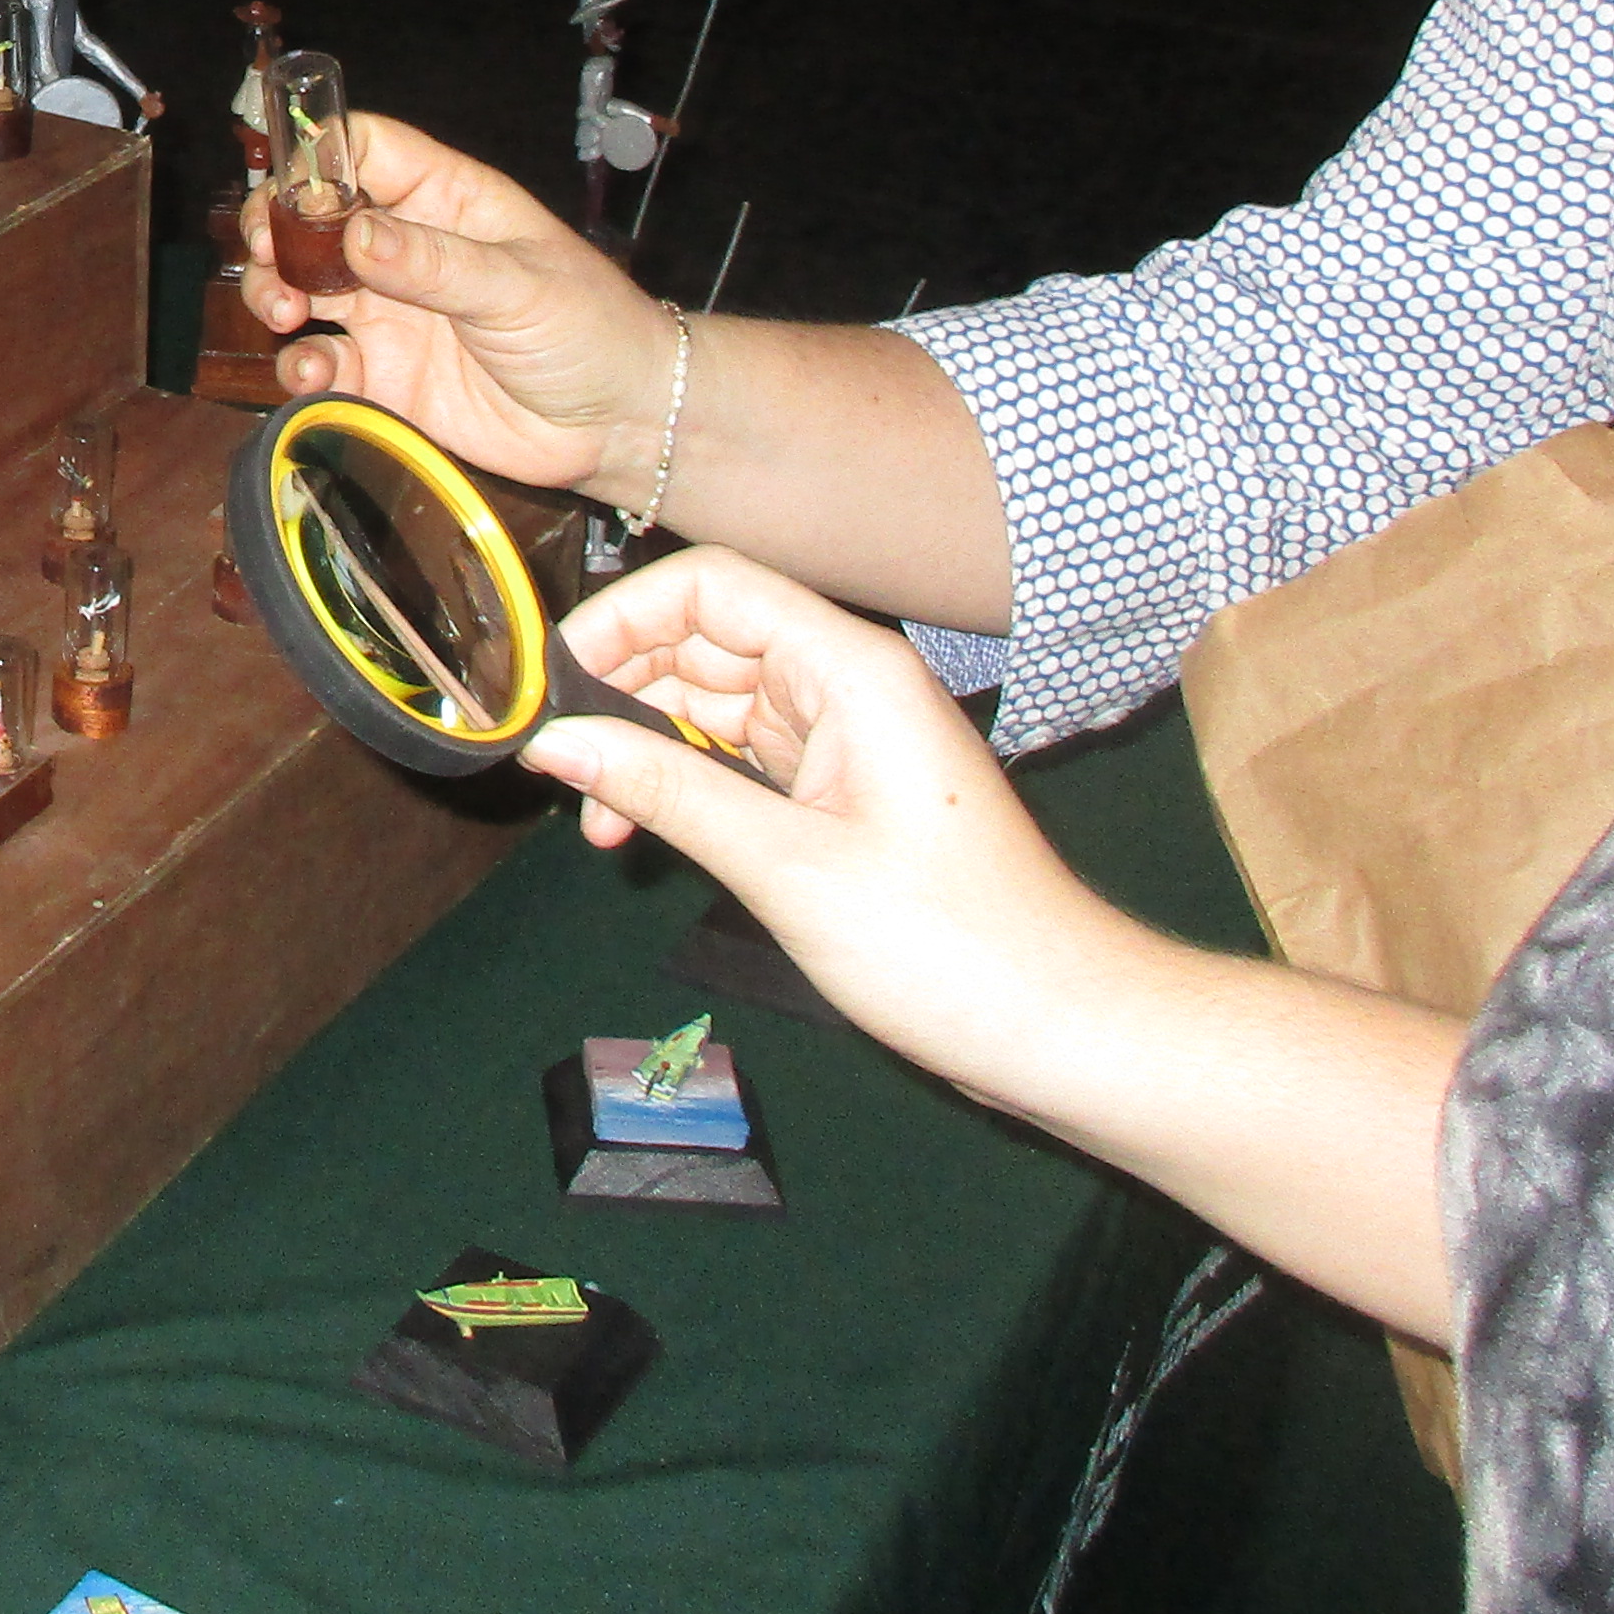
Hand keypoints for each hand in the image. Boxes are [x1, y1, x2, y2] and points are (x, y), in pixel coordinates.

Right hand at [242, 108, 674, 501]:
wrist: (616, 424)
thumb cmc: (588, 329)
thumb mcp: (519, 286)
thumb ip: (435, 263)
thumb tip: (354, 235)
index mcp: (445, 200)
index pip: (364, 149)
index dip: (315, 155)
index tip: (286, 186)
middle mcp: (405, 249)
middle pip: (311, 218)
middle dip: (276, 229)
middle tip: (266, 253)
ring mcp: (389, 313)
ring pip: (300, 286)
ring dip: (275, 292)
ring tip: (285, 312)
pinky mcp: (382, 378)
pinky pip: (320, 361)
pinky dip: (300, 364)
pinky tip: (312, 371)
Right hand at [522, 547, 1113, 1113]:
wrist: (1058, 1025)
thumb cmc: (943, 945)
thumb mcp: (786, 866)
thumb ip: (665, 791)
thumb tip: (555, 739)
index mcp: (850, 670)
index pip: (712, 587)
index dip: (621, 619)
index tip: (554, 687)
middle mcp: (848, 686)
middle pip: (707, 641)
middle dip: (622, 691)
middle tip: (557, 767)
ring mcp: (848, 740)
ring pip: (718, 705)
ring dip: (647, 749)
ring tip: (594, 822)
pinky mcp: (845, 794)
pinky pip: (745, 760)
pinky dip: (689, 786)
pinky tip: (641, 830)